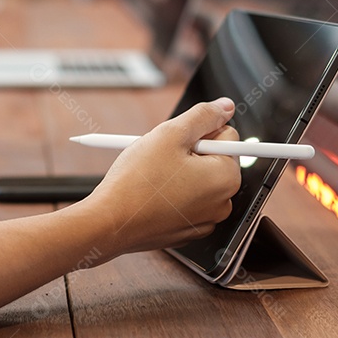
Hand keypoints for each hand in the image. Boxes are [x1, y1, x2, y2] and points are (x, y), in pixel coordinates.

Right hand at [86, 98, 241, 253]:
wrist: (110, 222)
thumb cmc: (137, 182)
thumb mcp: (171, 134)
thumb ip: (204, 116)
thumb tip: (225, 106)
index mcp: (226, 178)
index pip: (228, 135)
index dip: (199, 132)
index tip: (178, 142)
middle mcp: (223, 203)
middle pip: (214, 159)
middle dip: (191, 153)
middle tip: (163, 158)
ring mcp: (206, 220)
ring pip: (199, 180)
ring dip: (181, 173)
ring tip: (155, 176)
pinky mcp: (188, 230)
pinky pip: (188, 201)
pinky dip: (175, 194)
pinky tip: (154, 193)